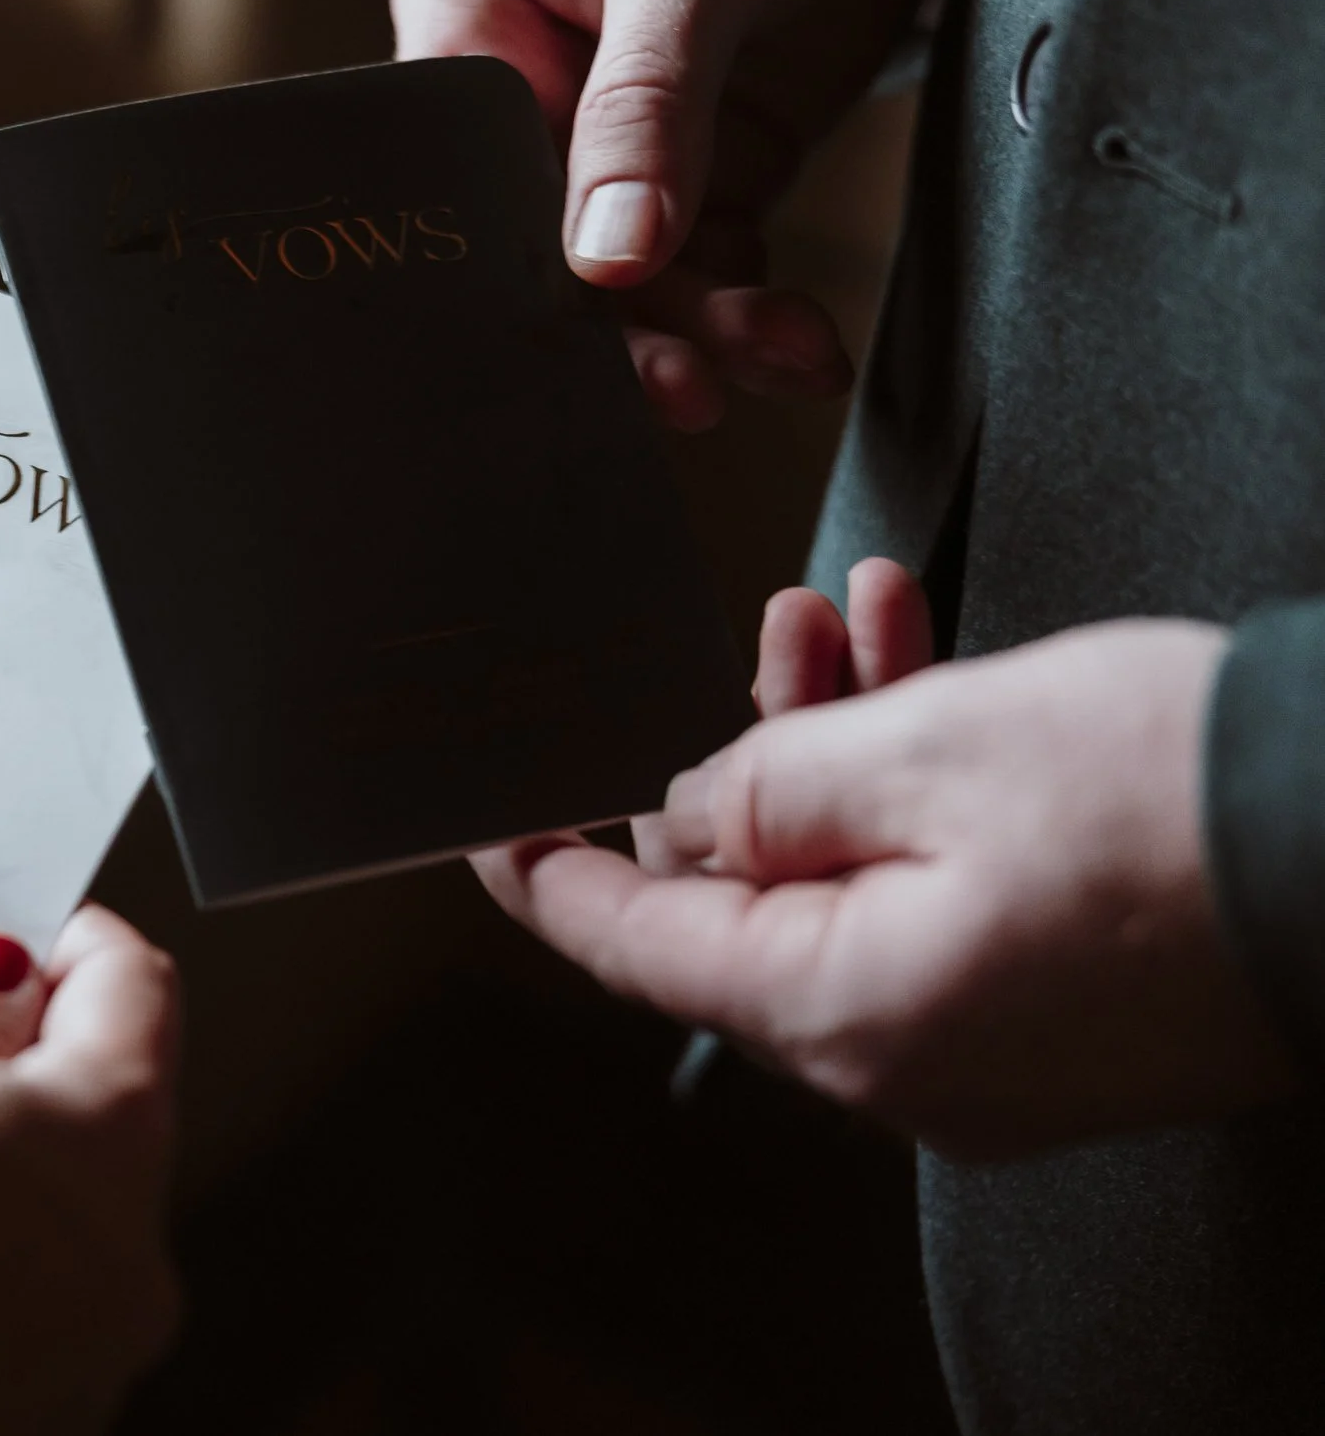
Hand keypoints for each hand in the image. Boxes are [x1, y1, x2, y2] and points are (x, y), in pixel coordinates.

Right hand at [392, 0, 963, 428]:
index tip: (577, 334)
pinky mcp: (709, 150)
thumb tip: (606, 256)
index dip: (510, 266)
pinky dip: (754, 302)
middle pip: (545, 241)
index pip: (465, 172)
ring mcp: (623, 126)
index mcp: (471, 13)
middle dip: (618, 321)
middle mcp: (532, 83)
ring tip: (779, 353)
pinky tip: (797, 339)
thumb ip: (650, 99)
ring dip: (706, 323)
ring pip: (635, 267)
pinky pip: (712, 251)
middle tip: (682, 388)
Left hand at [475, 564, 1300, 1157]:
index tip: (491, 814)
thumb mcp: (922, 751)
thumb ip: (764, 788)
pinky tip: (920, 665)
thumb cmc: (1178, 796)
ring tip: (841, 611)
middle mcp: (901, 1059)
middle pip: (745, 901)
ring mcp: (986, 1045)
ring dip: (833, 742)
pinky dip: (916, 791)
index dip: (547, 870)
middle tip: (755, 633)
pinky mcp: (1056, 1009)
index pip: (632, 947)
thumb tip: (686, 821)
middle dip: (736, 750)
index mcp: (840, 1014)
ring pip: (846, 876)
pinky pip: (935, 897)